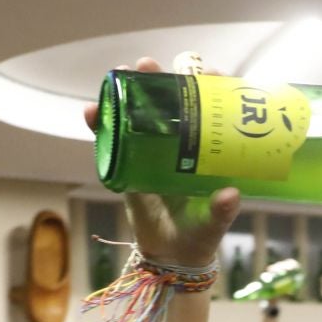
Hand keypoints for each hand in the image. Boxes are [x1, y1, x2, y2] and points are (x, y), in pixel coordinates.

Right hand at [83, 57, 240, 269]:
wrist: (170, 256)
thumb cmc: (198, 235)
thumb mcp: (213, 224)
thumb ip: (222, 211)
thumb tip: (231, 194)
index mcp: (206, 152)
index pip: (211, 110)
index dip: (209, 87)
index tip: (208, 72)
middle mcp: (180, 144)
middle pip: (172, 102)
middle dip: (162, 80)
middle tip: (151, 66)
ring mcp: (152, 151)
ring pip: (140, 113)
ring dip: (128, 91)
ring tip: (122, 74)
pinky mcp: (128, 163)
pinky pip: (113, 138)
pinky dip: (100, 123)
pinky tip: (91, 111)